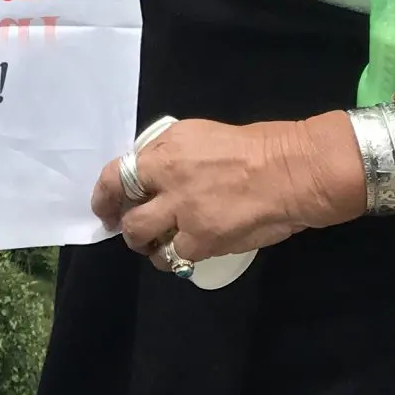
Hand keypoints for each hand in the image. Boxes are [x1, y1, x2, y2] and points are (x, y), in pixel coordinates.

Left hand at [88, 115, 362, 269]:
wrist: (291, 171)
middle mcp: (167, 180)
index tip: (104, 206)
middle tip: (128, 230)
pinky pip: (175, 257)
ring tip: (157, 245)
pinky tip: (185, 254)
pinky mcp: (202, 240)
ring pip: (143, 237)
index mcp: (166, 151)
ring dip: (146, 245)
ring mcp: (183, 213)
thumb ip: (173, 156)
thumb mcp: (202, 136)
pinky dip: (176, 258)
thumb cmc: (255, 148)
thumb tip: (154, 173)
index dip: (104, 194)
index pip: (118, 173)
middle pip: (126, 211)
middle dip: (123, 225)